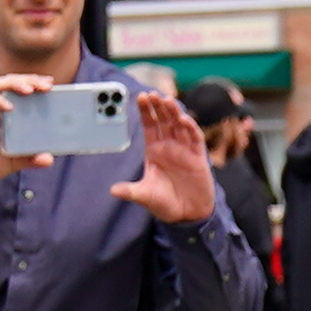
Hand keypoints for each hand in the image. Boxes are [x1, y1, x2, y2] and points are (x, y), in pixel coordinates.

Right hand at [0, 73, 45, 189]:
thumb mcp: (13, 162)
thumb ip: (30, 159)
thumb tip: (49, 159)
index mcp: (5, 113)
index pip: (19, 88)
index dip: (34, 82)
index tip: (51, 84)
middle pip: (8, 81)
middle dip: (28, 79)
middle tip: (47, 85)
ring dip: (12, 82)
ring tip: (29, 89)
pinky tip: (9, 106)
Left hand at [115, 79, 216, 224]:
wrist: (187, 215)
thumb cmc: (165, 203)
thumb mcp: (145, 196)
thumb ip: (131, 191)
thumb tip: (112, 190)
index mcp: (154, 151)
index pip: (150, 126)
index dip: (146, 112)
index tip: (141, 97)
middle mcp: (169, 147)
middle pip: (164, 121)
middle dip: (159, 107)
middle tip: (153, 94)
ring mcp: (184, 150)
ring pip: (179, 125)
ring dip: (174, 112)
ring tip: (167, 100)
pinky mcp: (198, 158)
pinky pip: (195, 138)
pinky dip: (190, 128)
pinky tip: (183, 119)